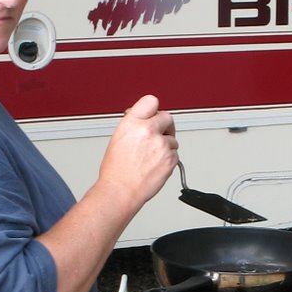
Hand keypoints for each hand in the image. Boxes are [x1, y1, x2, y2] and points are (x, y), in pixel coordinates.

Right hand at [99, 94, 177, 212]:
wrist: (120, 190)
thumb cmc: (116, 169)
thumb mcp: (119, 137)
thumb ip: (134, 124)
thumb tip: (144, 118)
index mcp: (132, 122)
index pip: (151, 101)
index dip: (153, 109)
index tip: (154, 115)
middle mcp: (147, 130)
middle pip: (167, 118)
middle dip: (164, 126)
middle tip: (157, 136)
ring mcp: (161, 144)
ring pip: (172, 139)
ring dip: (166, 146)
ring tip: (150, 157)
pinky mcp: (170, 158)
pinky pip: (175, 154)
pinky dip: (168, 159)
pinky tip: (154, 165)